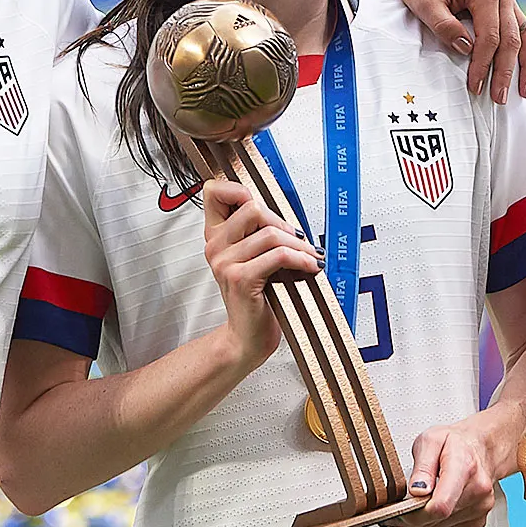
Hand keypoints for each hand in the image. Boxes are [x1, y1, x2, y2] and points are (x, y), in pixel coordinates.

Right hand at [202, 174, 320, 374]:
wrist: (246, 338)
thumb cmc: (254, 299)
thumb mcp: (252, 259)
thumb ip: (257, 233)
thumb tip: (283, 212)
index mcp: (215, 236)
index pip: (214, 191)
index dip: (238, 188)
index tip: (263, 201)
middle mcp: (215, 246)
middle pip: (252, 207)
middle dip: (283, 222)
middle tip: (298, 239)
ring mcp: (225, 262)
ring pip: (270, 233)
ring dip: (299, 245)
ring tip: (310, 256)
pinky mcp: (241, 279)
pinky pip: (278, 255)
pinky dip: (301, 259)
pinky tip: (310, 267)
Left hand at [356, 0, 525, 102]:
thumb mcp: (424, 3)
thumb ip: (444, 25)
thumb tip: (466, 48)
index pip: (490, 36)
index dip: (484, 64)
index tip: (475, 86)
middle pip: (511, 39)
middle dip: (506, 72)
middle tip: (500, 99)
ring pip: (525, 36)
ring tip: (525, 93)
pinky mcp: (505, 6)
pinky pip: (523, 31)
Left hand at [395, 415, 504, 526]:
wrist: (478, 449)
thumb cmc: (454, 443)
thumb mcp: (430, 440)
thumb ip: (422, 465)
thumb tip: (417, 490)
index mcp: (464, 466)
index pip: (441, 504)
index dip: (416, 511)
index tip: (401, 507)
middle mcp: (477, 489)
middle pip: (438, 519)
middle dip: (412, 516)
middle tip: (398, 505)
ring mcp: (480, 507)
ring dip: (420, 522)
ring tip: (412, 504)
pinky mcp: (478, 521)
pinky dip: (432, 525)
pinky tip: (427, 510)